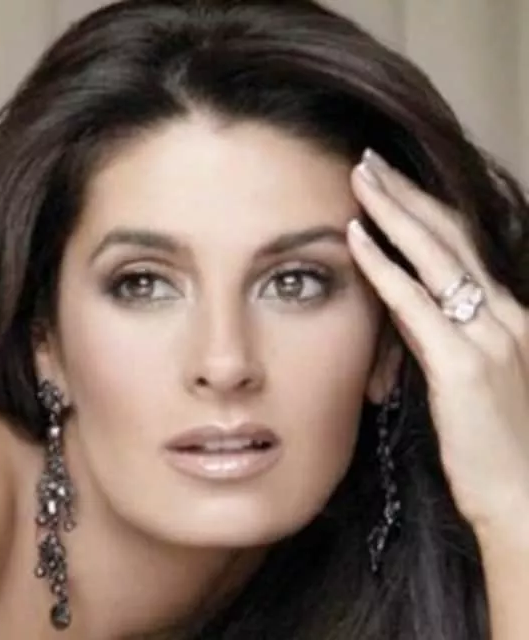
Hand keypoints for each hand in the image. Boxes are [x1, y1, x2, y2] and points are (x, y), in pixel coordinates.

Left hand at [347, 150, 528, 540]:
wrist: (526, 499)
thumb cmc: (498, 446)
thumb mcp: (479, 381)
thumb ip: (450, 343)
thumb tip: (412, 318)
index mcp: (509, 318)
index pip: (463, 248)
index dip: (428, 210)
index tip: (394, 183)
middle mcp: (505, 316)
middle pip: (450, 237)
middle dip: (408, 194)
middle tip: (371, 159)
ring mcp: (487, 337)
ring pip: (434, 257)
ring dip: (394, 213)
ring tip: (361, 178)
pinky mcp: (462, 366)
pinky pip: (415, 304)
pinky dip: (384, 267)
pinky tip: (358, 237)